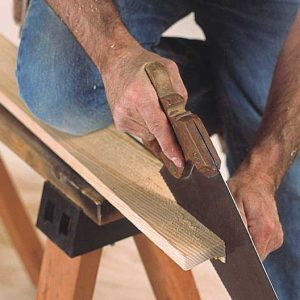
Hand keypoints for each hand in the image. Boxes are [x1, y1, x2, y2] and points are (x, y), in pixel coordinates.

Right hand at [101, 44, 187, 166]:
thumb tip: (182, 118)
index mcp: (140, 95)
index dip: (169, 145)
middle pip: (156, 132)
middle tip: (168, 113)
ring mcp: (121, 117)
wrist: (116, 62)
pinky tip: (143, 109)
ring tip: (150, 104)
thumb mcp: (168, 69)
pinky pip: (141, 132)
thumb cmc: (144, 64)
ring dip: (156, 125)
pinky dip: (147, 124)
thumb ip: (178, 94)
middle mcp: (128, 109)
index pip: (158, 126)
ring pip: (149, 134)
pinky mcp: (119, 123)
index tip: (178, 161)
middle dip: (167, 128)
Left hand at [228, 166, 283, 260]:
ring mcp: (276, 236)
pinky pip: (261, 245)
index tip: (226, 251)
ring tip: (237, 229)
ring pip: (258, 251)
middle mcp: (274, 235)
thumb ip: (234, 223)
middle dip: (241, 251)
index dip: (239, 255)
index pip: (253, 256)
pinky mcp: (275, 235)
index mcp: (264, 229)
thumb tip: (233, 242)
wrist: (257, 179)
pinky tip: (244, 229)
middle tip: (227, 238)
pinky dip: (252, 241)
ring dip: (247, 245)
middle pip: (256, 256)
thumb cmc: (243, 187)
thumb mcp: (232, 201)